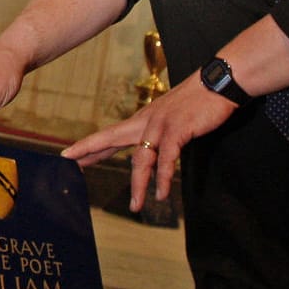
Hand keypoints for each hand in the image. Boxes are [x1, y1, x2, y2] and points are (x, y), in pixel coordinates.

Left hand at [61, 75, 236, 212]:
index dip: (89, 145)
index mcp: (143, 120)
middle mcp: (146, 121)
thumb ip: (160, 134)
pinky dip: (164, 178)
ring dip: (138, 184)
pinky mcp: (178, 129)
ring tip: (135, 206)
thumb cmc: (199, 102)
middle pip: (111, 138)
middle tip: (69, 163)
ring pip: (142, 158)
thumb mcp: (173, 118)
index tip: (69, 154)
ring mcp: (161, 125)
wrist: (219, 82)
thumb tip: (155, 152)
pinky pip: (167, 158)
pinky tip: (162, 194)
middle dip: (89, 151)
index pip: (110, 134)